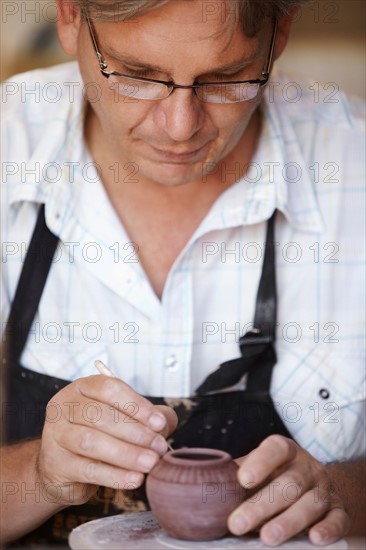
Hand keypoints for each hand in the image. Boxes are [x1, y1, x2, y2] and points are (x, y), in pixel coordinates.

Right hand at [37, 375, 177, 505]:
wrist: (64, 467)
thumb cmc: (98, 435)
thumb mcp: (123, 418)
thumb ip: (147, 416)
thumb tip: (167, 422)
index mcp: (82, 388)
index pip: (109, 388)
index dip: (137, 405)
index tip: (159, 423)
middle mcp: (64, 406)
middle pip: (100, 415)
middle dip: (136, 432)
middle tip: (159, 447)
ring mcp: (55, 434)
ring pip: (91, 442)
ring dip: (126, 454)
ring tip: (150, 463)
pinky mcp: (55, 464)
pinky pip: (87, 469)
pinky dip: (114, 475)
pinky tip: (134, 479)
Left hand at [228, 435, 350, 545]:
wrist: (313, 485)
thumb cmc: (273, 477)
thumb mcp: (256, 469)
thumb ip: (232, 475)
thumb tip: (194, 480)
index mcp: (286, 450)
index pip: (275, 449)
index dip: (260, 462)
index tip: (242, 480)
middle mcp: (307, 466)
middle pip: (288, 483)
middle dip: (261, 505)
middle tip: (237, 523)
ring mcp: (324, 488)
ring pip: (310, 503)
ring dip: (288, 522)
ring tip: (267, 538)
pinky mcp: (338, 509)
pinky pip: (338, 519)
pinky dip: (328, 529)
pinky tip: (314, 538)